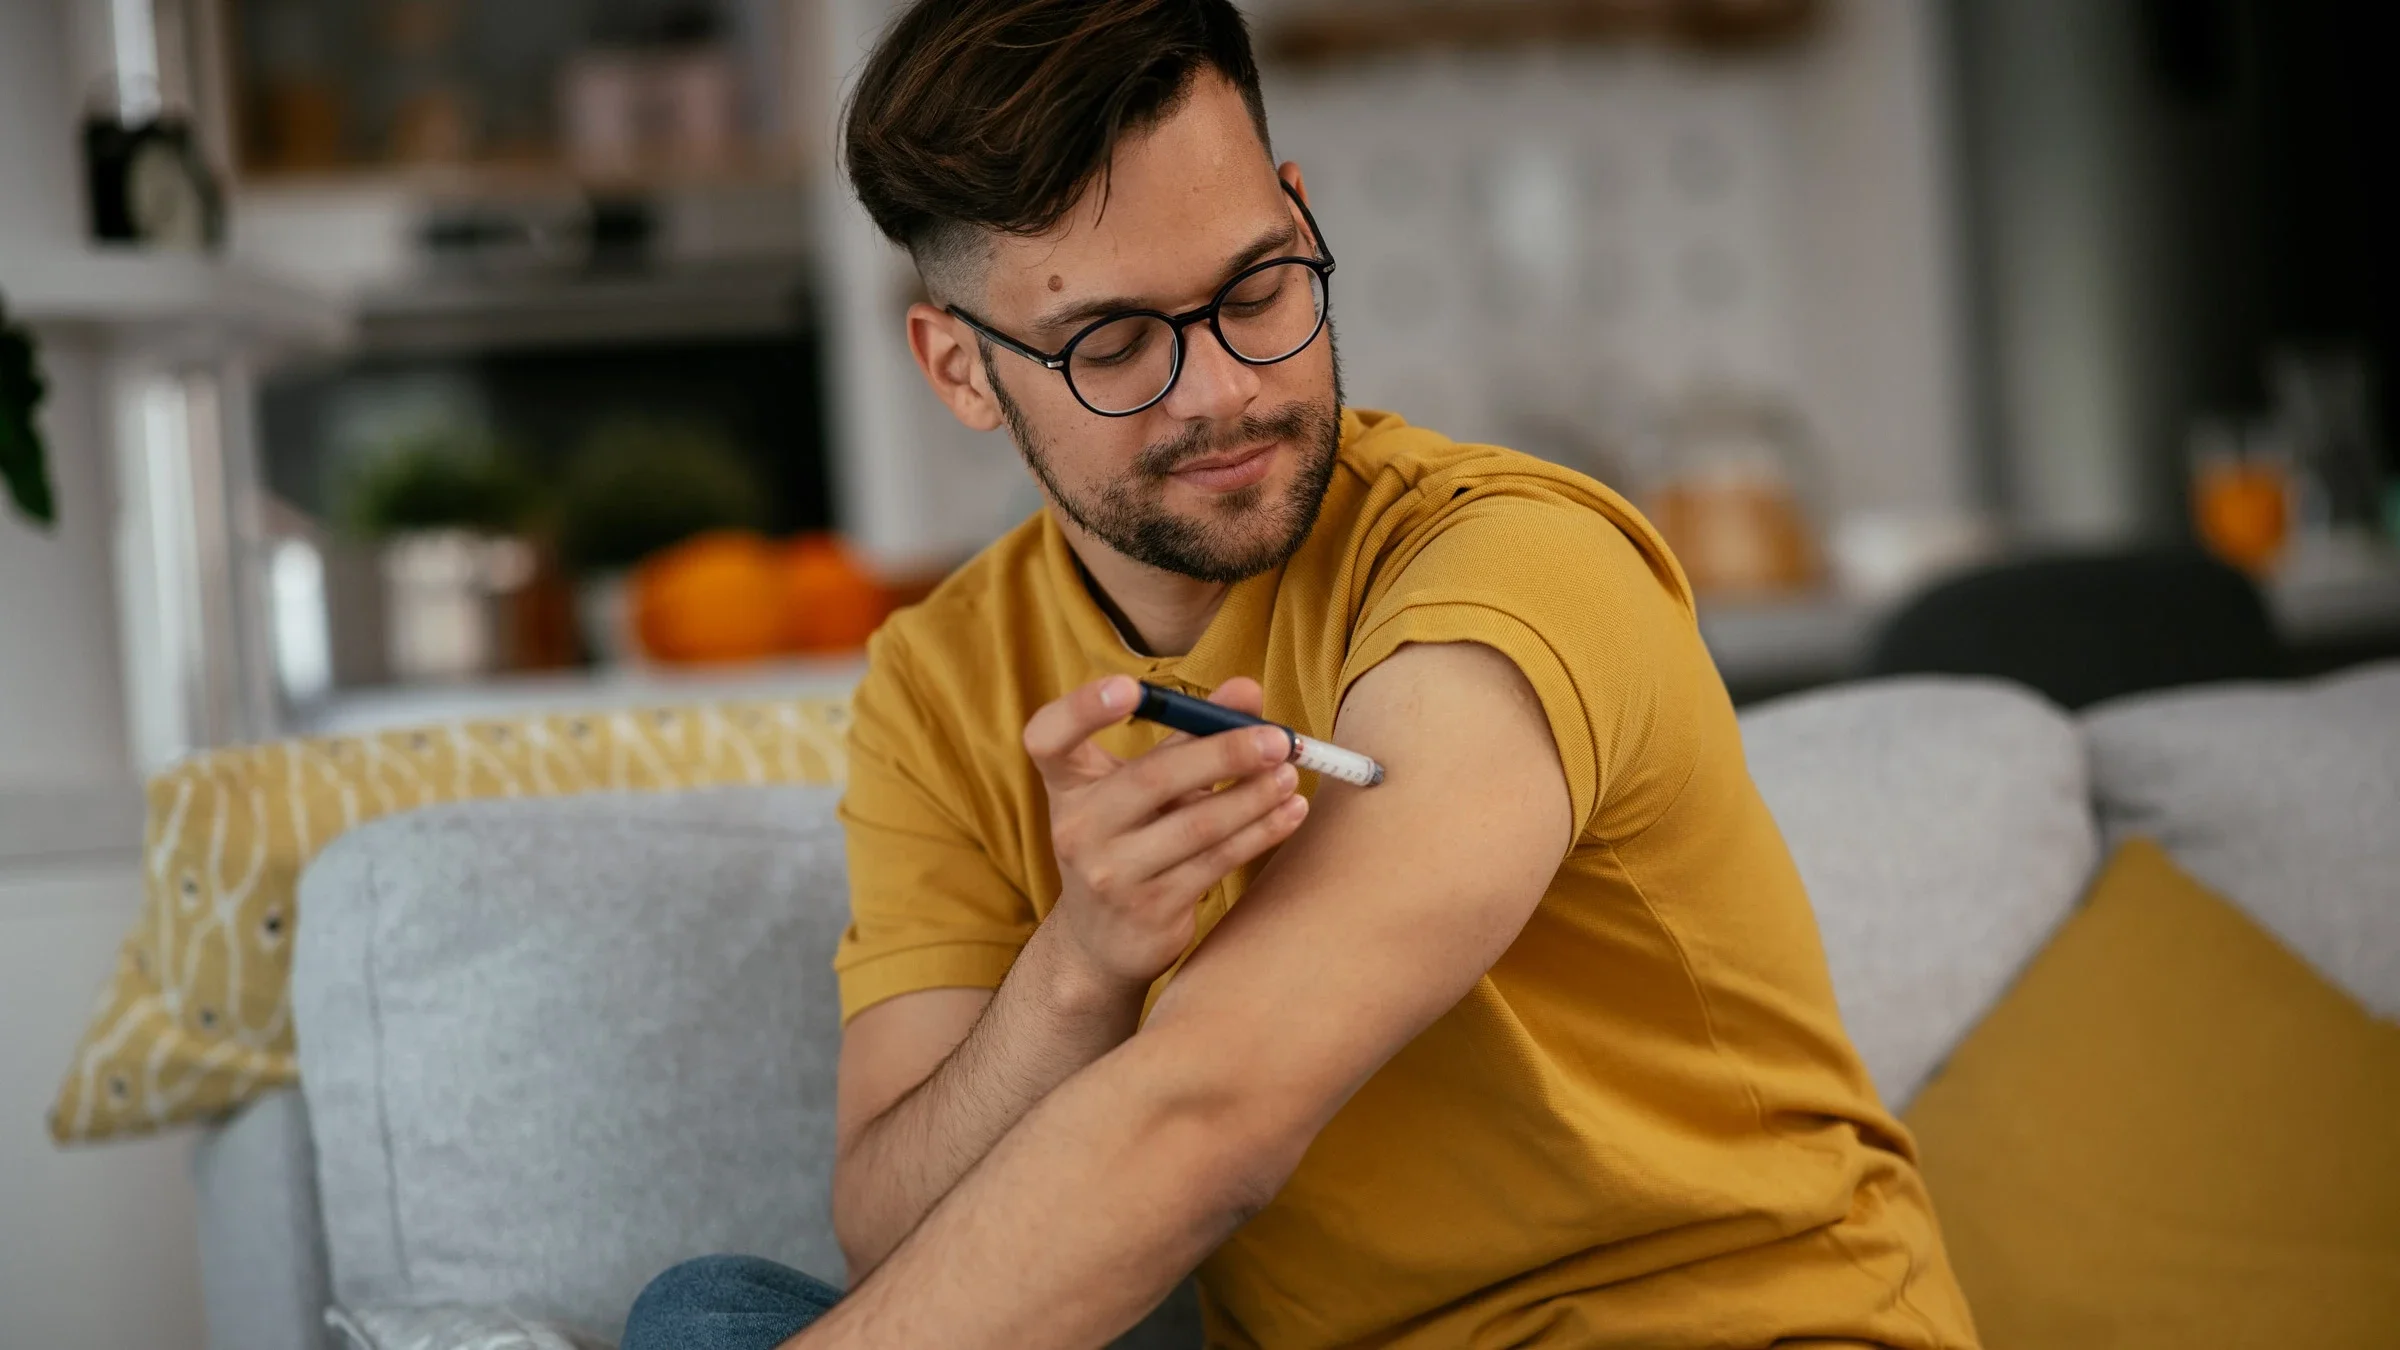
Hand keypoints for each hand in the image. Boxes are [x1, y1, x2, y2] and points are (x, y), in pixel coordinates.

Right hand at [1022, 675, 1309, 990]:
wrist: (1104, 940)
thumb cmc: (1127, 840)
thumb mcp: (1141, 784)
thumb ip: (1188, 732)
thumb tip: (1247, 690)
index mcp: (1068, 784)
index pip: (1048, 738)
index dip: (1083, 709)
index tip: (1130, 687)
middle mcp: (1078, 828)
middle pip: (1153, 779)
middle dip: (1224, 753)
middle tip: (1277, 739)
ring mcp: (1111, 874)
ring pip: (1196, 825)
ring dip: (1254, 796)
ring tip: (1290, 773)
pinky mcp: (1150, 909)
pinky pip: (1216, 862)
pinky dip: (1260, 832)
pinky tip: (1289, 812)